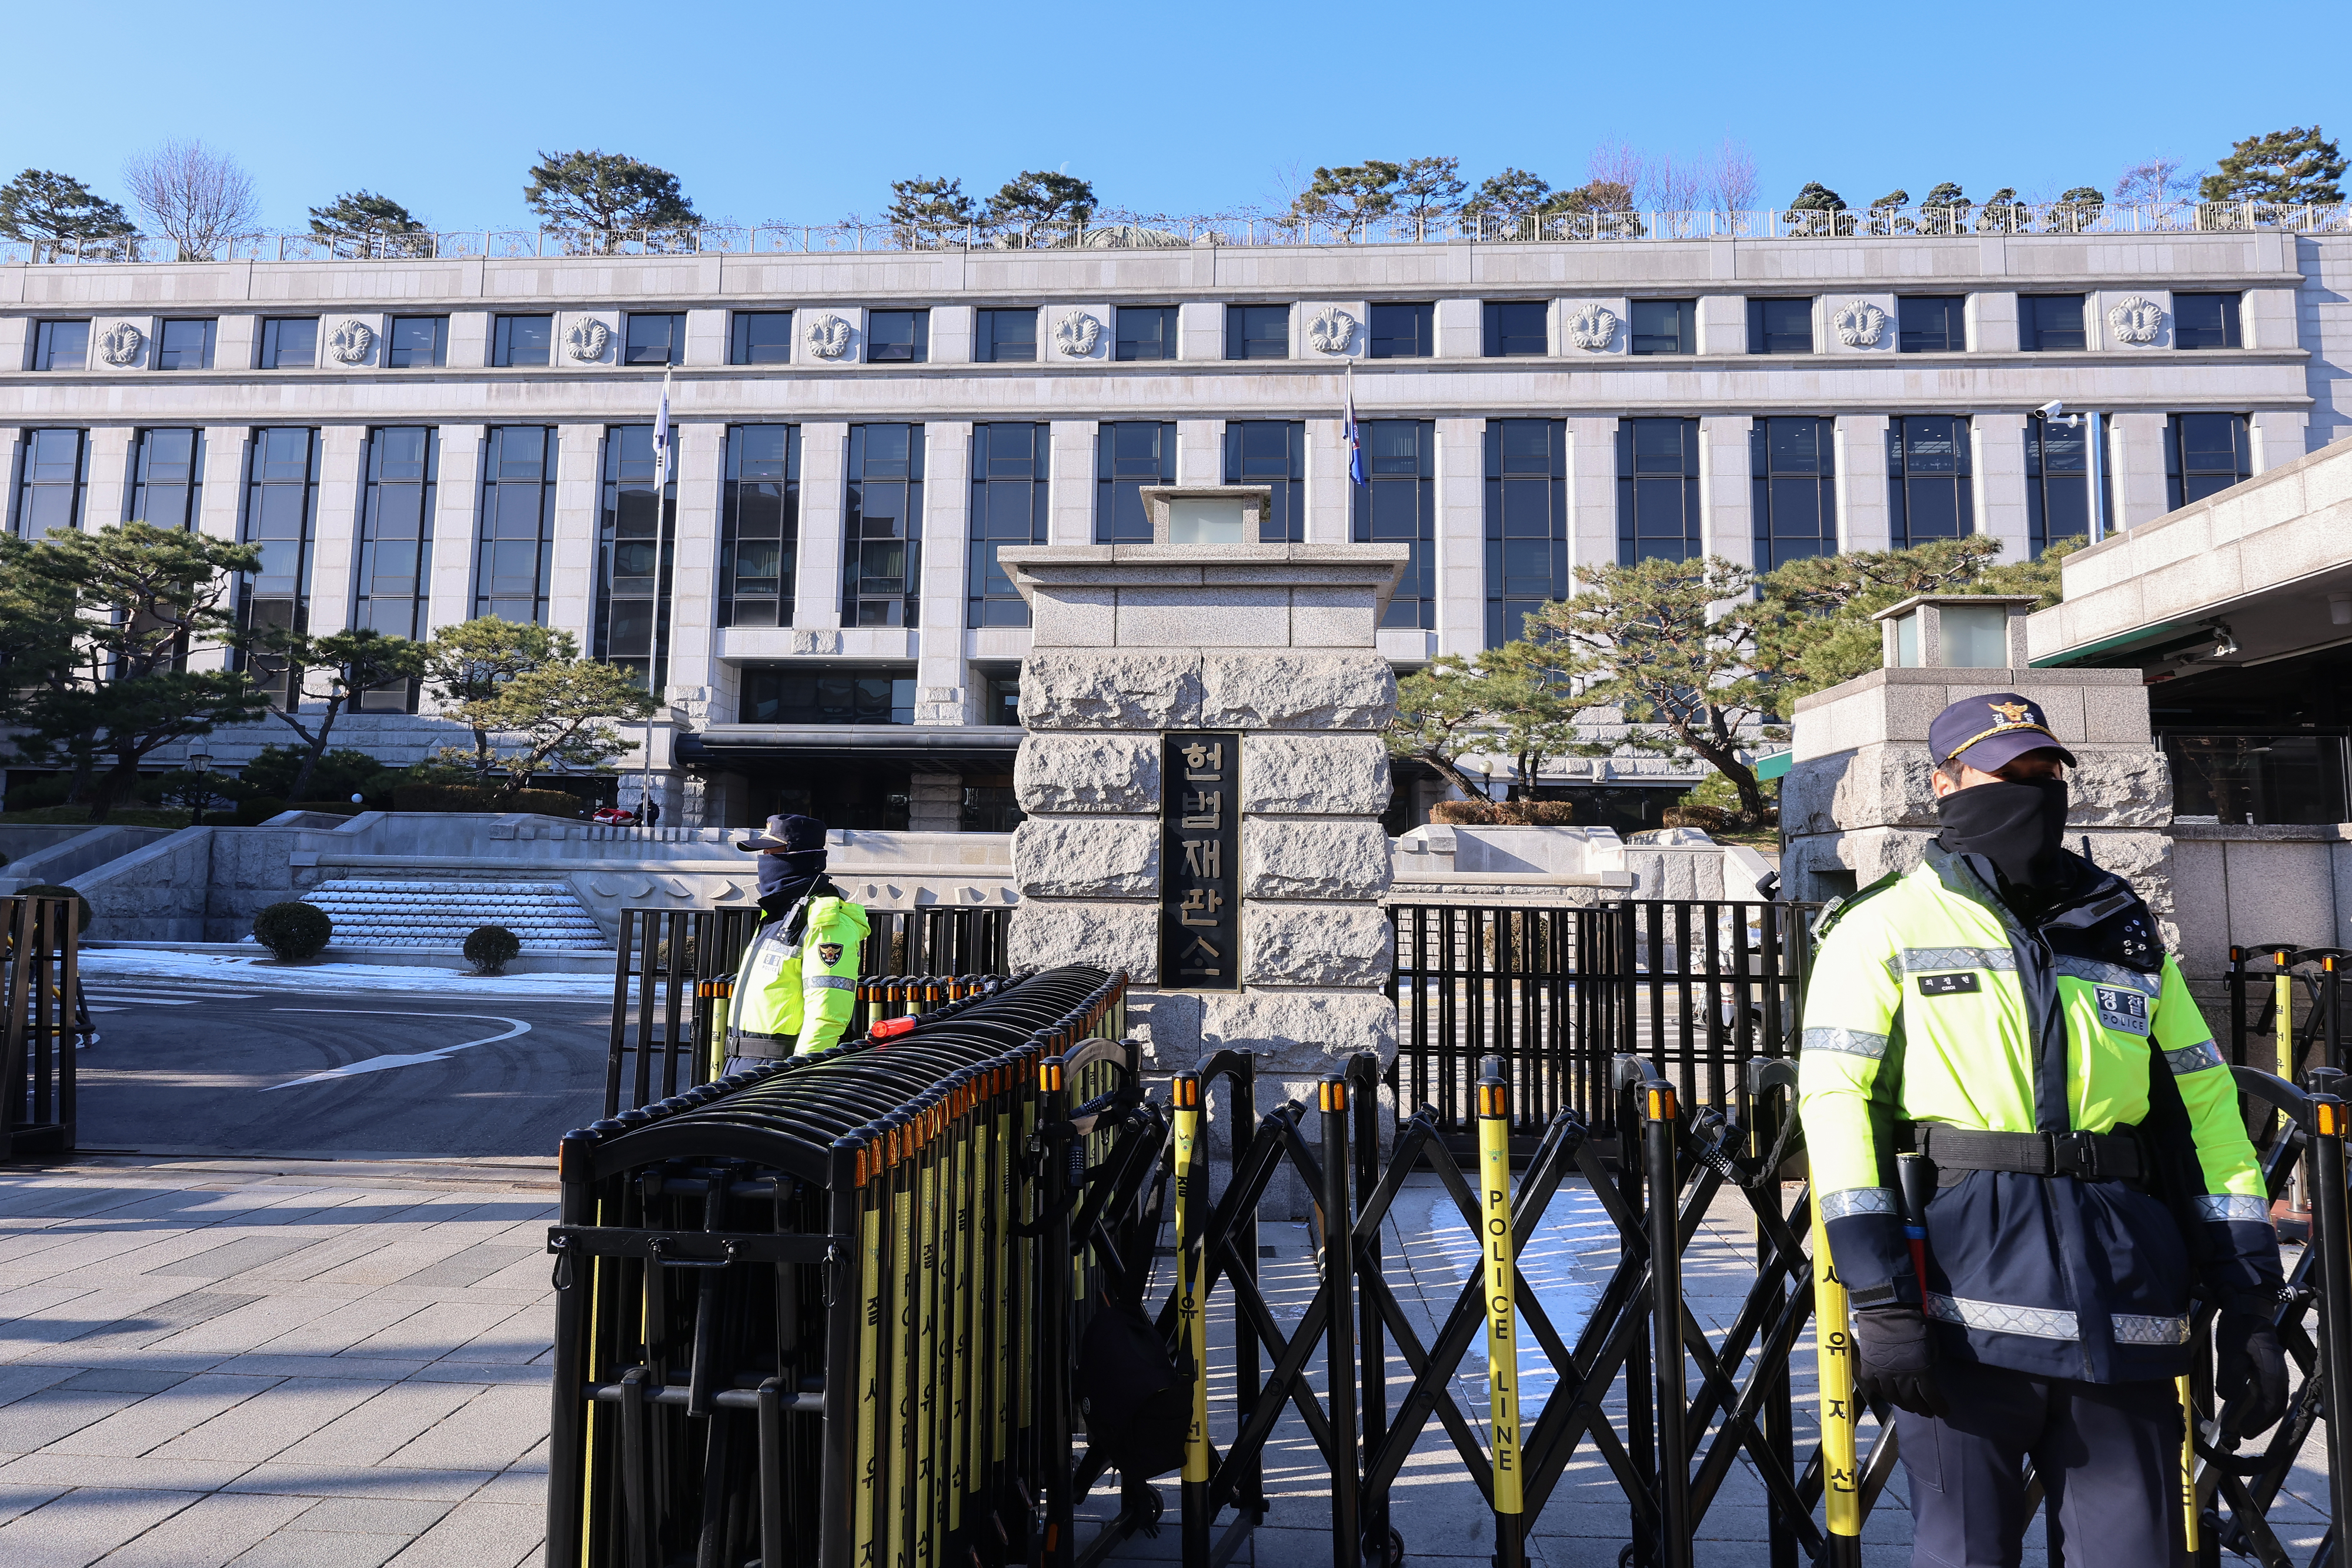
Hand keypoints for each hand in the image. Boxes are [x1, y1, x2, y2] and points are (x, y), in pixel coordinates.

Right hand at [1851, 1305, 1950, 1418]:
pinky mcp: (1869, 1368)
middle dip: (1922, 1408)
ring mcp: (1883, 1374)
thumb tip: (1929, 1376)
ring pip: (1894, 1398)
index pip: (1932, 1397)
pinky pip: (1876, 1388)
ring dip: (1904, 1405)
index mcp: (1921, 1370)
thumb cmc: (1915, 1325)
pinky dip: (1884, 1394)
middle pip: (1912, 1401)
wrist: (1888, 1310)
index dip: (1939, 1407)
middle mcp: (1902, 1376)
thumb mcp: (1932, 1345)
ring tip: (1910, 1406)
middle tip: (1927, 1411)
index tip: (1943, 1411)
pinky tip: (1889, 1395)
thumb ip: (1930, 1363)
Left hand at [2217, 1312, 2287, 1436]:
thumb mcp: (2228, 1352)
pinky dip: (2263, 1401)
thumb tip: (2228, 1398)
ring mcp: (2276, 1368)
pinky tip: (2251, 1404)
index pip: (2269, 1404)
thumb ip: (2229, 1377)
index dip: (2257, 1420)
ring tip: (2249, 1424)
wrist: (2246, 1306)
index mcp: (2271, 1372)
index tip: (2243, 1430)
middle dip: (2263, 1421)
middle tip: (2247, 1433)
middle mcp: (2278, 1373)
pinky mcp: (2269, 1364)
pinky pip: (2270, 1389)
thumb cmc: (2238, 1328)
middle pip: (2276, 1405)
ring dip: (2264, 1413)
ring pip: (2275, 1398)